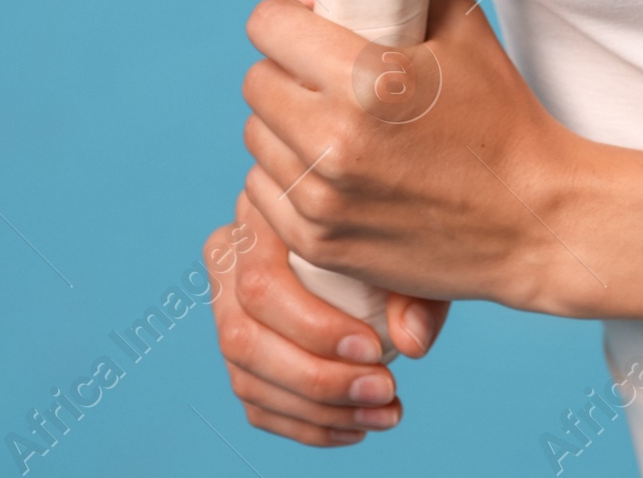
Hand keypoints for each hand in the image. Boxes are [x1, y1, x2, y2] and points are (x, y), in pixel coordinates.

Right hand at [204, 192, 447, 445]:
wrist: (379, 226)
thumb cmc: (391, 226)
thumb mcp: (408, 241)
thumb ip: (416, 288)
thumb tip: (412, 342)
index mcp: (259, 214)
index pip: (262, 282)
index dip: (312, 328)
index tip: (374, 348)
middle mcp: (229, 257)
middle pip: (244, 337)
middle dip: (317, 378)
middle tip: (383, 389)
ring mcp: (227, 308)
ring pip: (247, 377)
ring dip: (318, 411)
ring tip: (382, 413)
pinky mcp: (240, 352)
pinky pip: (257, 403)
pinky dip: (307, 426)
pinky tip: (357, 427)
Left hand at [239, 0, 589, 317]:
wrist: (531, 218)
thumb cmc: (501, 117)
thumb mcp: (461, 26)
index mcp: (365, 79)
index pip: (269, 26)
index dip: (285, 17)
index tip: (307, 23)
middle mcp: (333, 140)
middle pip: (256, 82)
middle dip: (285, 68)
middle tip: (322, 73)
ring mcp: (322, 199)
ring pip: (256, 138)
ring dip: (284, 124)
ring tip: (328, 122)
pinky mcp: (320, 243)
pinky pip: (263, 192)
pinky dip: (287, 175)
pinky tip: (326, 168)